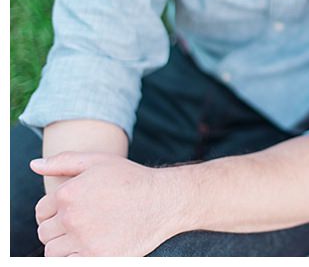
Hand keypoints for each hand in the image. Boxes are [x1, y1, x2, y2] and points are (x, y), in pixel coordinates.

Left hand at [31, 152, 186, 255]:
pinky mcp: (98, 258)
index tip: (74, 210)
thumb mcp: (99, 161)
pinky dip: (77, 257)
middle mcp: (72, 218)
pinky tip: (94, 244)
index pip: (41, 211)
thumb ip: (64, 161)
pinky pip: (70, 263)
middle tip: (83, 223)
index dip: (55, 211)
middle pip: (44, 233)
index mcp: (68, 193)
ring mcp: (84, 240)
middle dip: (58, 228)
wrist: (165, 201)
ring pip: (53, 251)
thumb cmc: (132, 179)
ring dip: (65, 246)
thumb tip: (35, 165)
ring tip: (87, 235)